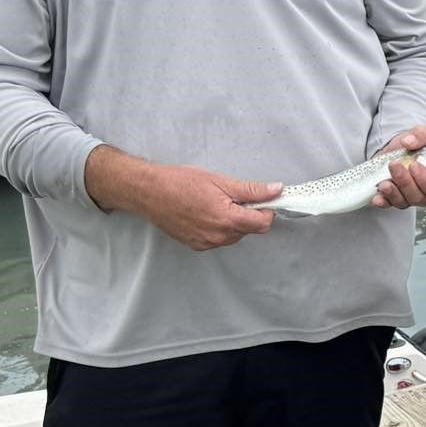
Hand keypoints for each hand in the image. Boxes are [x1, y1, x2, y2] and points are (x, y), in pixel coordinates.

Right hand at [140, 163, 280, 251]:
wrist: (149, 192)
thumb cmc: (181, 183)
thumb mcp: (221, 181)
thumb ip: (252, 190)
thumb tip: (276, 190)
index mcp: (227, 220)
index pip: (263, 224)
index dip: (267, 210)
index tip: (262, 200)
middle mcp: (218, 237)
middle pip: (250, 230)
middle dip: (249, 214)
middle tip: (233, 197)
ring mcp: (206, 243)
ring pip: (235, 235)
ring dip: (234, 222)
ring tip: (216, 203)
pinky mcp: (196, 245)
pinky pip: (219, 239)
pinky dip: (220, 228)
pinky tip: (207, 213)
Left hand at [372, 127, 425, 209]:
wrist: (397, 149)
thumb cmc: (414, 146)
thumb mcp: (421, 134)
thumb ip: (420, 135)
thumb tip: (409, 141)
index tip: (415, 165)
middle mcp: (425, 192)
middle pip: (419, 197)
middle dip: (405, 183)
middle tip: (395, 166)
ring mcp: (409, 197)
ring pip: (404, 202)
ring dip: (393, 193)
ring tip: (384, 181)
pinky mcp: (394, 199)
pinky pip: (389, 205)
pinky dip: (383, 201)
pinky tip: (378, 197)